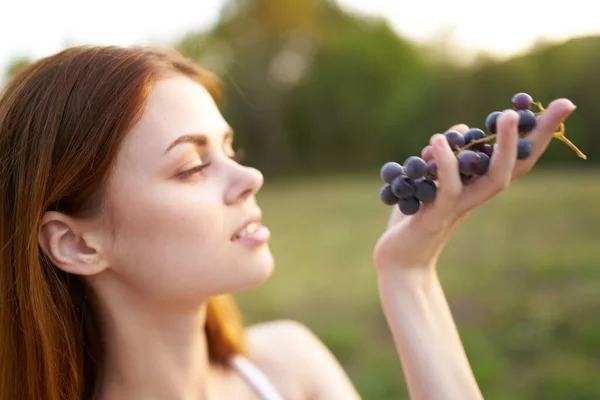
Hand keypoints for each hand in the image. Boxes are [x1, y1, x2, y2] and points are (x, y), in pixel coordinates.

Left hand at [373, 98, 575, 271]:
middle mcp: (475, 197)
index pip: (516, 158)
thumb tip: (457, 132)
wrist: (398, 263)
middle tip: (562, 104)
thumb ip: (443, 158)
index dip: (539, 134)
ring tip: (507, 115)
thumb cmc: (414, 221)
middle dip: (539, 136)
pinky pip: (447, 189)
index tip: (563, 104)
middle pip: (518, 166)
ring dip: (505, 148)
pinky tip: (439, 141)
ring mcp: (458, 208)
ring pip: (493, 180)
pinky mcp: (435, 218)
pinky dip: (446, 165)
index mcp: (476, 187)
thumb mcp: (427, 182)